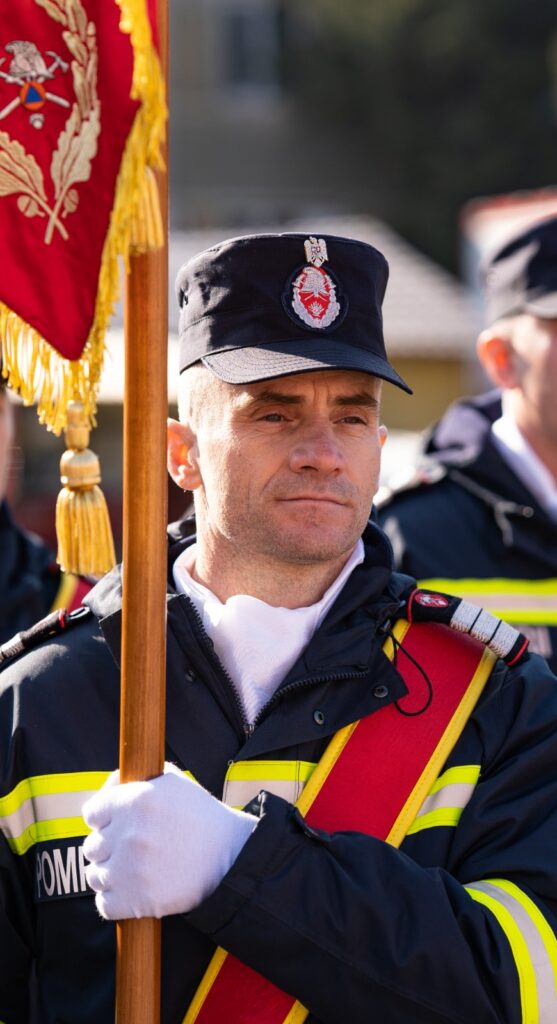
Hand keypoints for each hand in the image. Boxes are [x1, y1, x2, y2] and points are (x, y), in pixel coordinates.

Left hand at [82, 762, 256, 919]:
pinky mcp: (134, 902)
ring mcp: (129, 870)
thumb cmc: (199, 816)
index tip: (118, 825)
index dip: (105, 819)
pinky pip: (104, 904)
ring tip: (132, 871)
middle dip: (108, 847)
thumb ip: (132, 778)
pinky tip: (132, 890)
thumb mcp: (171, 781)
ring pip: (94, 875)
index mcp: (133, 800)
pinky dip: (115, 900)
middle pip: (91, 845)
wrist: (229, 857)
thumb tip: (105, 788)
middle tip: (130, 849)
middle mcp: (127, 833)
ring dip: (109, 874)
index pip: (91, 813)